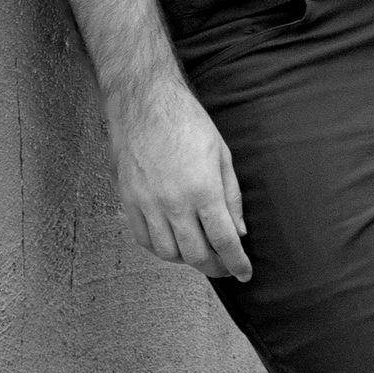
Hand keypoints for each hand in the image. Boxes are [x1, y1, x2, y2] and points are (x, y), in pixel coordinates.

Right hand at [105, 74, 251, 281]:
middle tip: (224, 264)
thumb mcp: (221, 153)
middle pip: (196, 255)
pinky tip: (172, 240)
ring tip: (198, 250)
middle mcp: (174, 202)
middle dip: (215, 267)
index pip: (224, 241)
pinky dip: (160, 248)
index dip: (237, 263)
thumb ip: (231, 195)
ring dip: (187, 259)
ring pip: (168, 253)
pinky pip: (144, 239)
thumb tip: (239, 231)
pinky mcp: (128, 199)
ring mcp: (147, 203)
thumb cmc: (186, 120)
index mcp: (202, 189)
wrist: (144, 99)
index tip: (245, 273)